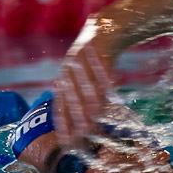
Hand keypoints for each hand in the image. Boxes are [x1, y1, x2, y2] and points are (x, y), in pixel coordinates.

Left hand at [53, 24, 113, 145]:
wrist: (104, 31)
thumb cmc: (96, 63)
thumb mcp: (87, 81)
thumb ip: (86, 102)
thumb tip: (89, 128)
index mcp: (64, 80)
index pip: (60, 106)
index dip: (63, 123)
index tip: (66, 141)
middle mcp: (69, 69)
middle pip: (73, 96)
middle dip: (79, 115)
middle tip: (86, 131)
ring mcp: (81, 56)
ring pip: (87, 81)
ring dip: (93, 98)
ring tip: (98, 113)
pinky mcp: (96, 45)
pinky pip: (101, 62)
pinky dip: (106, 74)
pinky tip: (111, 85)